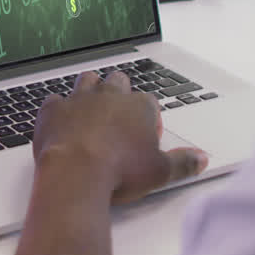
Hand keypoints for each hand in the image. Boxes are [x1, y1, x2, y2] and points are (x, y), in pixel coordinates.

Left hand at [33, 71, 207, 203]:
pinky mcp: (53, 109)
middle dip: (119, 92)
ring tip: (91, 110)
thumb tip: (200, 159)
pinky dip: (58, 109)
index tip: (145, 134)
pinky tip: (60, 123)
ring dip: (90, 90)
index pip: (148, 102)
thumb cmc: (120, 171)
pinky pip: (55, 100)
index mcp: (138, 107)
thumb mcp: (161, 172)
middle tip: (119, 117)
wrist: (76, 174)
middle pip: (118, 81)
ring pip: (87, 80)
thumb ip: (182, 163)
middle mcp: (110, 96)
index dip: (148, 117)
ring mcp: (79, 100)